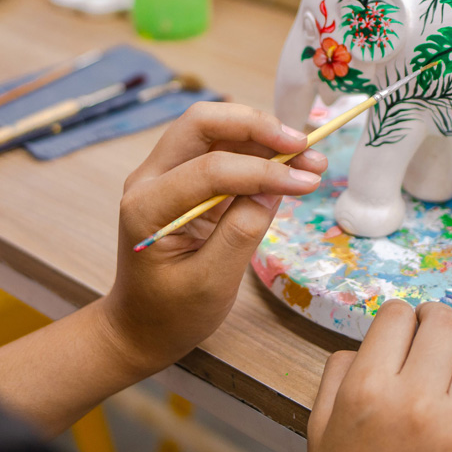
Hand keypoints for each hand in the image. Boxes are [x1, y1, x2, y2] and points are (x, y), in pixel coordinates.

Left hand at [104, 102, 327, 371]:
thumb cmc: (171, 313)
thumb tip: (275, 187)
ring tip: (311, 156)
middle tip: (305, 144)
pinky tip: (290, 165)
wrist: (140, 328)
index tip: (308, 180)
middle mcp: (149, 179)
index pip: (210, 168)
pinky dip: (257, 152)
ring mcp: (164, 175)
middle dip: (258, 127)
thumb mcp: (212, 282)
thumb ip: (241, 232)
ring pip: (214, 130)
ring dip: (263, 136)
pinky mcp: (184, 181)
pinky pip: (220, 150)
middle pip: (203, 124)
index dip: (263, 170)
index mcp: (147, 206)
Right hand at [303, 300, 451, 451]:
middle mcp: (418, 402)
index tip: (401, 321)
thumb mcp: (319, 429)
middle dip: (437, 314)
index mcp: (368, 391)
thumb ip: (339, 374)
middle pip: (444, 324)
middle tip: (434, 319)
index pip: (397, 317)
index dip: (398, 314)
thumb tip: (369, 340)